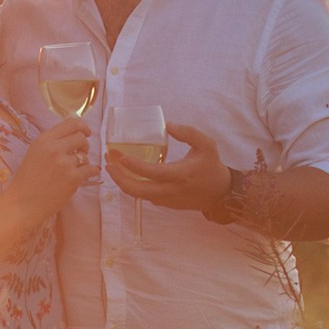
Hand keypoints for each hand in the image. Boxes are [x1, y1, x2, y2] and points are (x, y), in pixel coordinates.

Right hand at [8, 119, 97, 223]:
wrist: (22, 203)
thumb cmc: (27, 181)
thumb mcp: (34, 153)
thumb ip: (51, 143)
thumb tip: (73, 135)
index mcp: (43, 140)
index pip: (70, 123)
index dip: (82, 126)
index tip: (86, 132)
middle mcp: (54, 148)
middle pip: (81, 138)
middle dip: (85, 145)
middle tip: (82, 153)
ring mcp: (64, 163)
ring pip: (85, 156)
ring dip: (84, 162)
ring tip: (75, 170)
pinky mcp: (73, 178)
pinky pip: (90, 170)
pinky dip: (91, 172)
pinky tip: (88, 174)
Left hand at [106, 121, 231, 212]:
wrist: (219, 193)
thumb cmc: (211, 166)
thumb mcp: (207, 144)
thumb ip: (188, 132)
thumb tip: (167, 124)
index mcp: (180, 174)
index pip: (152, 173)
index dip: (134, 166)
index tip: (120, 156)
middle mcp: (170, 190)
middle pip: (137, 190)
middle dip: (118, 177)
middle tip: (109, 161)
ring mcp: (165, 199)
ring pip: (136, 195)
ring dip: (121, 181)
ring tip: (112, 165)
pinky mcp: (163, 204)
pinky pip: (142, 196)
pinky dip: (130, 185)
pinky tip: (125, 172)